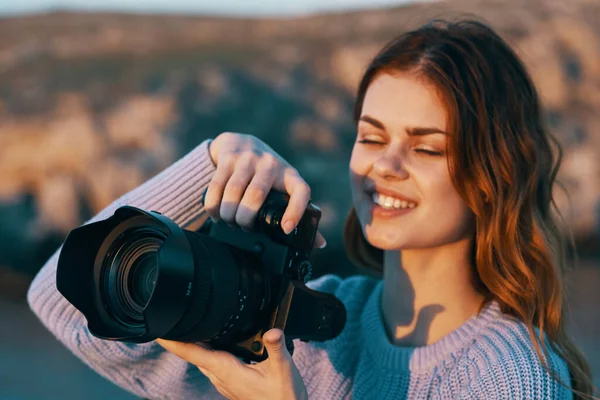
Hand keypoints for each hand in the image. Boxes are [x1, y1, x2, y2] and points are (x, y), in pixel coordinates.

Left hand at [156, 329, 307, 399]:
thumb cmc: (283, 396)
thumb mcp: (283, 369)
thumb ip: (276, 348)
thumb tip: (272, 331)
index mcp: (227, 370)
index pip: (193, 353)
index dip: (173, 341)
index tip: (158, 329)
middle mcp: (221, 376)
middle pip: (193, 352)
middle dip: (180, 335)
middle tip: (168, 316)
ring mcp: (224, 380)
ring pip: (202, 357)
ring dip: (192, 341)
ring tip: (184, 323)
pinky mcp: (231, 380)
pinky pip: (212, 361)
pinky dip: (206, 348)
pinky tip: (212, 339)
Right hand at [206, 132, 325, 247]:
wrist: (244, 143)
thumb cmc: (269, 174)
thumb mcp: (286, 188)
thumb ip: (301, 213)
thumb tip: (320, 243)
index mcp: (290, 176)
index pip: (301, 191)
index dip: (295, 211)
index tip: (285, 229)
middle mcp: (271, 165)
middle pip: (256, 195)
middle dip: (245, 218)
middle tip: (243, 228)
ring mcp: (248, 159)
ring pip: (233, 191)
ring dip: (228, 213)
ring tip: (229, 222)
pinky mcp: (228, 158)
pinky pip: (217, 185)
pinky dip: (213, 205)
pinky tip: (216, 213)